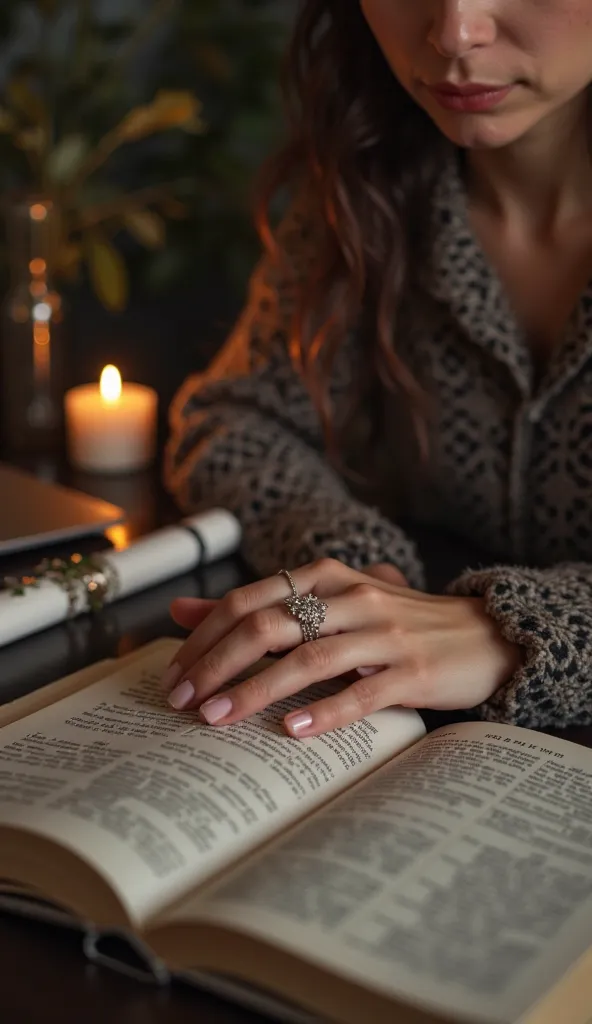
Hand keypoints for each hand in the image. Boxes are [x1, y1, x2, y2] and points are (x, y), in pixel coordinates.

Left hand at [163, 558, 521, 738]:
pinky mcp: (413, 672)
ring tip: (216, 718)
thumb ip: (257, 606)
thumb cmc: (394, 623)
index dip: (204, 637)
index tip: (174, 674)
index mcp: (325, 578)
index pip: (248, 600)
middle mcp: (350, 598)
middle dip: (215, 664)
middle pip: (268, 626)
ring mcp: (383, 635)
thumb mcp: (328, 604)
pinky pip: (362, 693)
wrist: (483, 633)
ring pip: (307, 659)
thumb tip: (181, 611)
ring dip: (255, 690)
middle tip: (180, 701)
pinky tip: (292, 730)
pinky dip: (325, 711)